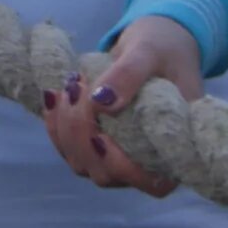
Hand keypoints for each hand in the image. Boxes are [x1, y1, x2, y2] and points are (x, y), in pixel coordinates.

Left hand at [46, 16, 199, 196]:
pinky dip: (56, 124)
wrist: (154, 45)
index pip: (152, 182)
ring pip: (82, 162)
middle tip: (78, 86)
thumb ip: (129, 74)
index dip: (124, 168)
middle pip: (106, 173)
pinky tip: (53, 96)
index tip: (101, 136)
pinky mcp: (96, 144)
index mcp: (173, 147)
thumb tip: (101, 103)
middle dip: (82, 136)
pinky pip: (68, 147)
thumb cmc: (163, 49)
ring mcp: (118, 155)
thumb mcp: (149, 52)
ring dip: (66, 128)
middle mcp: (146, 160)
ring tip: (70, 85)